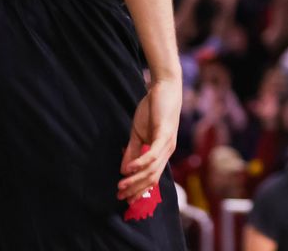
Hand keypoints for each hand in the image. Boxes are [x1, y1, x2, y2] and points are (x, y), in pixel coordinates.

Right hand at [118, 78, 181, 202]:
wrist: (164, 88)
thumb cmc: (153, 109)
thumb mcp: (139, 133)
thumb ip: (133, 151)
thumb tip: (123, 170)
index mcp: (162, 152)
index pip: (152, 177)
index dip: (138, 189)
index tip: (124, 199)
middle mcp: (167, 151)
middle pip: (152, 178)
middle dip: (135, 189)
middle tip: (119, 196)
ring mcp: (167, 143)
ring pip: (152, 169)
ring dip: (136, 179)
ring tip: (121, 185)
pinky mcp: (165, 134)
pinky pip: (153, 153)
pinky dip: (140, 163)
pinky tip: (128, 168)